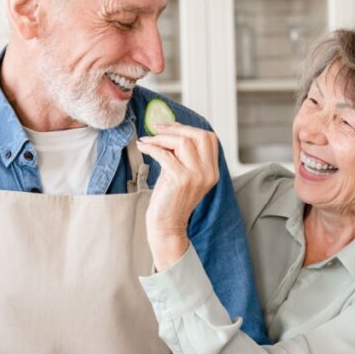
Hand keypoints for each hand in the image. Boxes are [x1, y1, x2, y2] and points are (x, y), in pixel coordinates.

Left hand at [135, 123, 219, 270]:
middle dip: (176, 129)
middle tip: (157, 129)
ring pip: (182, 142)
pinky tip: (142, 147)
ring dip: (160, 138)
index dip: (188, 128)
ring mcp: (196, 176)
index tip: (170, 127)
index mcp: (212, 170)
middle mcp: (208, 172)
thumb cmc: (170, 199)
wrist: (167, 226)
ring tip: (147, 140)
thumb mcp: (181, 173)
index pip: (209, 138)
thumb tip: (169, 130)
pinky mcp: (181, 179)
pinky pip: (165, 154)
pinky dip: (151, 148)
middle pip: (199, 135)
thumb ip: (182, 155)